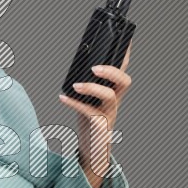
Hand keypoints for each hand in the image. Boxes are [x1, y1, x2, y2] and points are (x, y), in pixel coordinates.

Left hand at [58, 41, 132, 187]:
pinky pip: (89, 113)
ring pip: (110, 97)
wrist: (92, 149)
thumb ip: (86, 82)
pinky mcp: (99, 126)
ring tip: (76, 85)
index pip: (122, 69)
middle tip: (94, 67)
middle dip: (112, 71)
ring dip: (93, 88)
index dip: (125, 53)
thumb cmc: (89, 119)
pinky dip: (74, 104)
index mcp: (113, 91)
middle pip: (124, 82)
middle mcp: (114, 101)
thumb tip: (76, 63)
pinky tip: (62, 97)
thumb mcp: (88, 98)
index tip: (124, 38)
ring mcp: (108, 114)